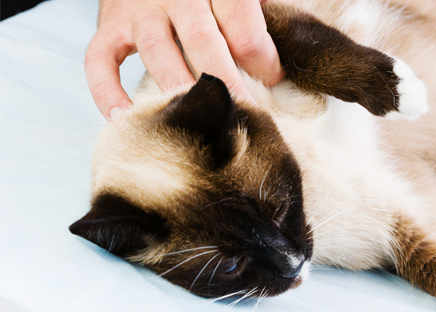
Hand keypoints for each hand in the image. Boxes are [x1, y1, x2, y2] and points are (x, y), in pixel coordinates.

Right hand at [85, 0, 283, 119]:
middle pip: (203, 41)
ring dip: (180, 90)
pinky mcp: (109, 25)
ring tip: (201, 123)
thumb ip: (258, 13)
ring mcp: (138, 9)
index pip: (240, 21)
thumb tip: (282, 60)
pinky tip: (126, 118)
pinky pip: (101, 61)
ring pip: (159, 52)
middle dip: (227, 82)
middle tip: (245, 114)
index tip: (272, 81)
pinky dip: (107, 92)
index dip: (261, 57)